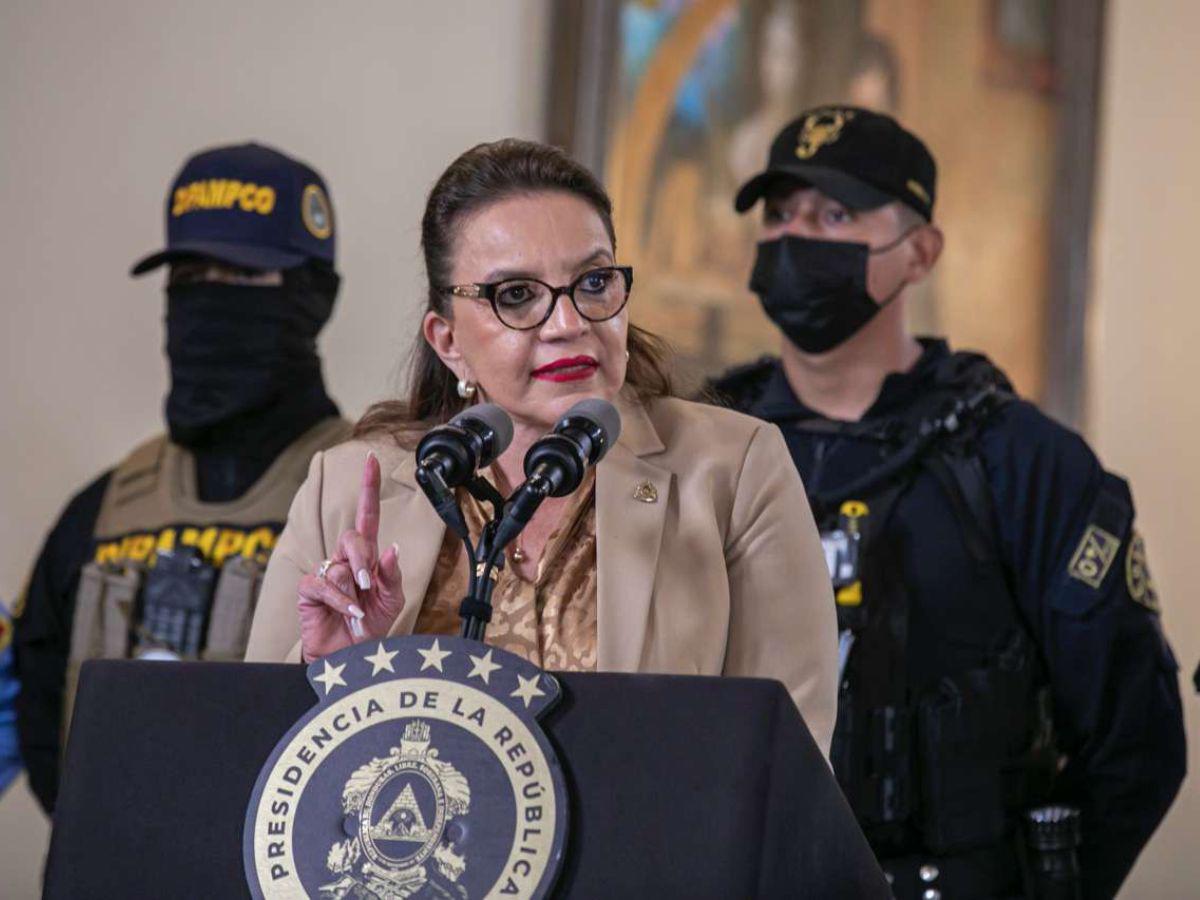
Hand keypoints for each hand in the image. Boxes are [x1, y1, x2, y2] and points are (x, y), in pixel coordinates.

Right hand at [297, 452, 404, 661]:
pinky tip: (348, 614)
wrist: (352, 658)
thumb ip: (392, 575)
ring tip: (359, 612)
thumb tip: (391, 549)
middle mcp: (345, 560)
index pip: (368, 515)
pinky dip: (339, 600)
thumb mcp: (391, 601)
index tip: (373, 459)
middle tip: (369, 585)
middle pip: (353, 537)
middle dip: (363, 559)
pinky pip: (323, 584)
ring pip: (339, 565)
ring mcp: (326, 573)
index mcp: (368, 557)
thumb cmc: (372, 627)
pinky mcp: (309, 591)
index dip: (369, 488)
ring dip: (353, 591)